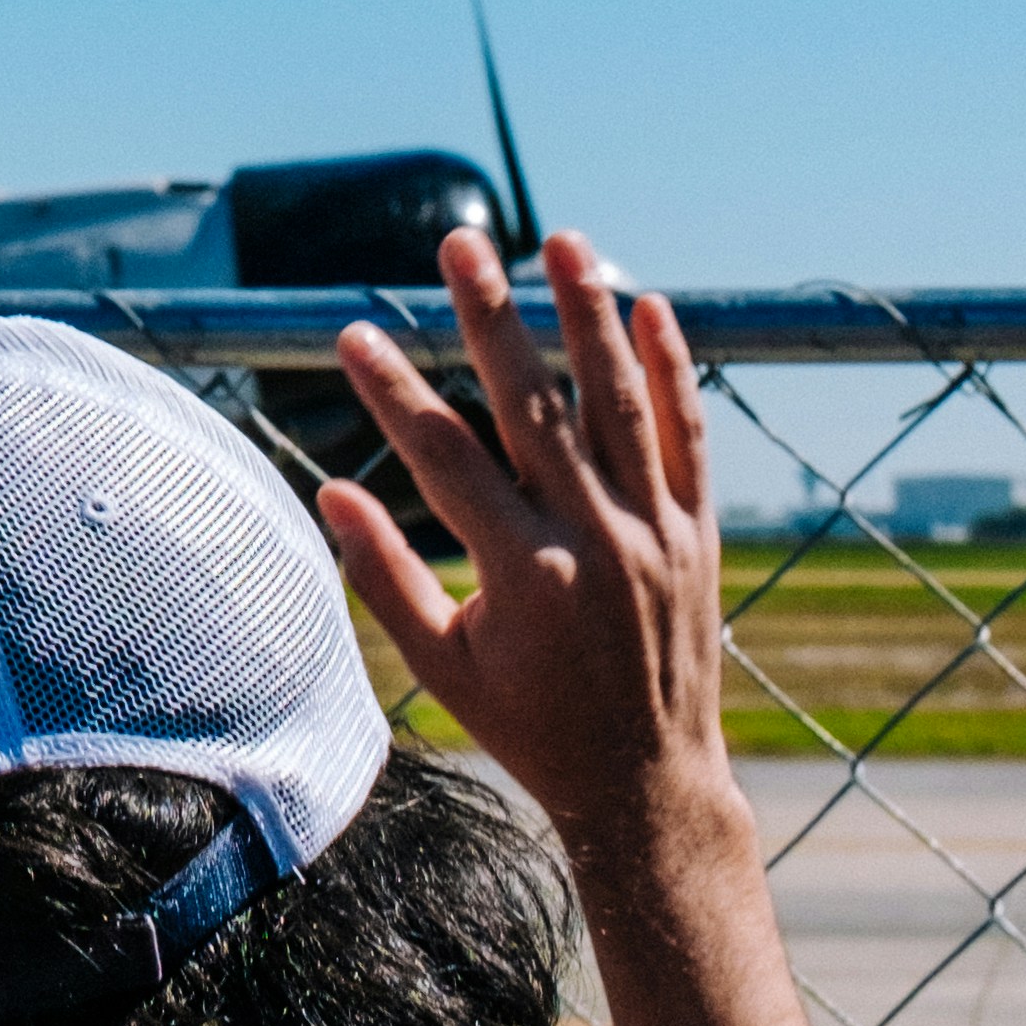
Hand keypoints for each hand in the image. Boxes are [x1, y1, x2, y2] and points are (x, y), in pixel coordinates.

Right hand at [316, 228, 743, 882]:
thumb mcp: (443, 671)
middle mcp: (594, 542)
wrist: (650, 785)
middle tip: (460, 243)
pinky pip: (688, 439)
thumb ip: (385, 578)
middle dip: (491, 317)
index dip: (392, 393)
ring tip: (566, 240)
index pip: (443, 459)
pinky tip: (649, 309)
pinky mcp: (697, 536)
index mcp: (523, 576)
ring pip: (620, 405)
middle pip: (533, 406)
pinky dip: (673, 373)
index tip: (353, 333)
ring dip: (590, 316)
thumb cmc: (531, 728)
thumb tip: (328, 492)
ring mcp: (655, 534)